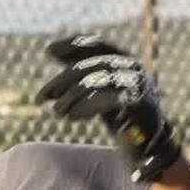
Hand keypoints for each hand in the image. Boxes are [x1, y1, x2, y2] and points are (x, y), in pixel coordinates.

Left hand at [33, 34, 180, 182]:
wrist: (147, 144)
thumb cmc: (119, 113)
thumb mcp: (96, 89)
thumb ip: (79, 71)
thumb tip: (50, 49)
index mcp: (125, 60)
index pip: (98, 44)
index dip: (74, 45)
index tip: (49, 50)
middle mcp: (134, 68)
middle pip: (93, 65)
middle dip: (64, 80)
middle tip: (42, 96)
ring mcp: (138, 85)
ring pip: (98, 81)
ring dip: (72, 96)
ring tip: (57, 111)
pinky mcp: (139, 105)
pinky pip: (108, 100)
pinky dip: (86, 107)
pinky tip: (72, 117)